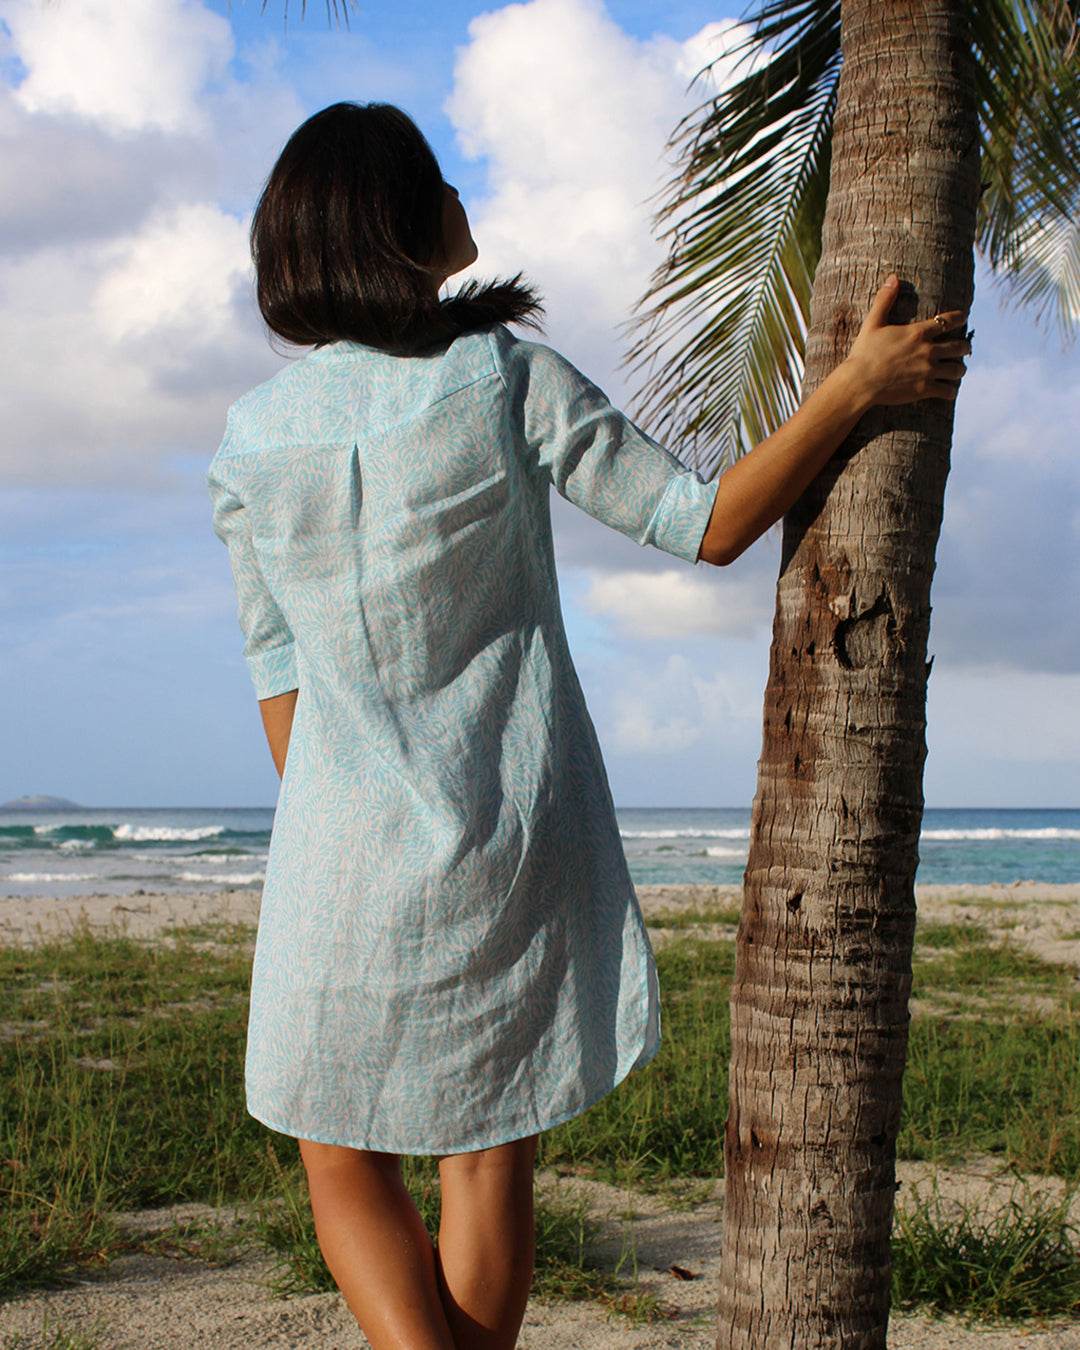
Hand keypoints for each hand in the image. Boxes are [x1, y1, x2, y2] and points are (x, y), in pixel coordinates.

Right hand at [846, 275, 970, 405]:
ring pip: (957, 369)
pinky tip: (950, 390)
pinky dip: (951, 390)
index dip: (959, 318)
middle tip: (965, 348)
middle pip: (958, 346)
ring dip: (960, 369)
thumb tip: (893, 278)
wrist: (859, 382)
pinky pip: (948, 390)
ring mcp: (928, 371)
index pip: (948, 321)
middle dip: (964, 347)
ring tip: (959, 370)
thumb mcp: (872, 323)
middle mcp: (928, 350)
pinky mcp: (924, 389)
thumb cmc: (863, 353)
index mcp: (917, 333)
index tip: (964, 318)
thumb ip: (885, 300)